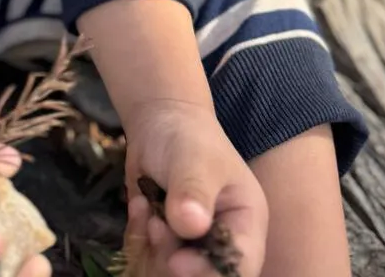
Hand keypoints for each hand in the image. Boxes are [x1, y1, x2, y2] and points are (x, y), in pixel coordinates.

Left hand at [122, 100, 267, 276]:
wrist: (159, 123)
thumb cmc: (189, 137)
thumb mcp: (194, 159)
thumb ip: (194, 190)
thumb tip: (191, 225)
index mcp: (246, 224)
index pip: (239, 267)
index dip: (209, 271)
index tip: (176, 261)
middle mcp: (222, 240)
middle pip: (203, 275)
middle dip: (172, 258)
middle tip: (156, 225)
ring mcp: (192, 244)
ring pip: (170, 272)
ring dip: (152, 247)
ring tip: (147, 211)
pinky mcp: (166, 242)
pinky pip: (148, 257)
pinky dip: (138, 236)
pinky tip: (138, 205)